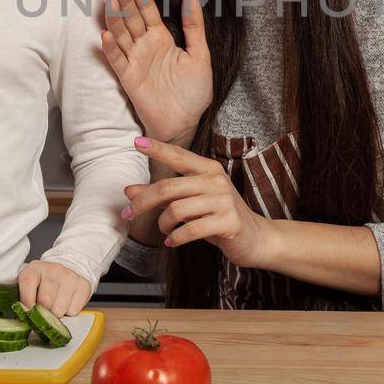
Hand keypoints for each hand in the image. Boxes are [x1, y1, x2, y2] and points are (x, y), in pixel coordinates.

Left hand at [18, 260, 91, 316]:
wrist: (70, 267)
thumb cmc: (46, 281)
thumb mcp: (31, 283)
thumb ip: (22, 297)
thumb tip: (18, 320)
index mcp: (35, 268)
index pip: (27, 284)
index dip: (26, 303)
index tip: (28, 311)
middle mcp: (53, 270)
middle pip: (45, 302)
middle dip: (43, 312)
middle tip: (43, 310)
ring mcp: (70, 277)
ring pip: (59, 310)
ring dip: (56, 314)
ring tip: (55, 305)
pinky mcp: (83, 285)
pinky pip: (73, 310)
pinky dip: (69, 312)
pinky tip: (67, 302)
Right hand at [101, 0, 211, 146]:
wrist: (185, 122)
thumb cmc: (193, 92)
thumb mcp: (200, 55)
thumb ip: (194, 28)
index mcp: (161, 38)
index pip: (148, 11)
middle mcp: (145, 46)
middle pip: (131, 19)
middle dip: (125, 1)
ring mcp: (134, 61)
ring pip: (121, 35)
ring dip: (115, 19)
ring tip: (110, 1)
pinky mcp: (128, 78)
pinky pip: (117, 60)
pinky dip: (111, 48)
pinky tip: (106, 35)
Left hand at [123, 136, 275, 268]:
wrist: (256, 238)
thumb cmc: (219, 217)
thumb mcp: (191, 203)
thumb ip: (163, 195)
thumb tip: (130, 191)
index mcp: (208, 170)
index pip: (178, 155)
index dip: (157, 149)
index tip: (136, 142)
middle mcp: (216, 181)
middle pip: (168, 187)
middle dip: (143, 202)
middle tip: (128, 214)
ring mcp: (224, 201)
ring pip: (177, 210)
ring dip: (163, 224)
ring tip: (164, 231)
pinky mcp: (228, 222)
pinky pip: (191, 229)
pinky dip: (176, 238)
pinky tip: (172, 242)